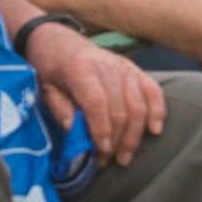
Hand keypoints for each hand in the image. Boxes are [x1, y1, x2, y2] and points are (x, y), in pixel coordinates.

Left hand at [33, 25, 162, 164]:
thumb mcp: (45, 88)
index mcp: (81, 70)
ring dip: (134, 135)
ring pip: (138, 105)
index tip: (101, 152)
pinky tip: (154, 130)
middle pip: (120, 109)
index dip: (101, 131)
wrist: (57, 40)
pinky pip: (152, 90)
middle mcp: (106, 66)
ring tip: (125, 157)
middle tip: (107, 161)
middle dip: (116, 140)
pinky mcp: (134, 69)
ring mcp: (123, 67)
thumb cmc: (49, 68)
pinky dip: (157, 111)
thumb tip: (78, 136)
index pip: (97, 104)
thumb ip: (61, 111)